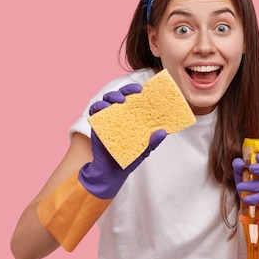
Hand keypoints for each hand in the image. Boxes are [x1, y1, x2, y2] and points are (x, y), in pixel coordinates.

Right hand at [78, 83, 166, 198]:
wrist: (113, 170)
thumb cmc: (131, 156)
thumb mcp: (145, 149)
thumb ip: (153, 141)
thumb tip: (163, 132)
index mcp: (133, 116)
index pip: (135, 99)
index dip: (138, 91)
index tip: (143, 89)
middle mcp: (121, 113)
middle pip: (121, 95)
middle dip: (126, 90)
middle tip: (134, 92)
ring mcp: (108, 117)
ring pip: (107, 99)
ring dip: (112, 96)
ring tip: (119, 100)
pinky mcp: (97, 123)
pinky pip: (95, 110)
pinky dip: (98, 106)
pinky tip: (103, 108)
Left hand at [233, 152, 258, 214]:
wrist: (251, 200)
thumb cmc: (248, 182)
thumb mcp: (241, 172)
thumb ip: (238, 166)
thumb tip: (239, 163)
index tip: (257, 156)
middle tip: (251, 168)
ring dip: (253, 185)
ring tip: (240, 186)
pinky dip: (255, 198)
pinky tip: (246, 198)